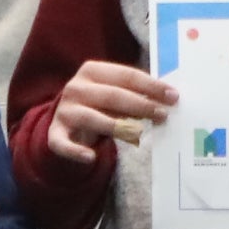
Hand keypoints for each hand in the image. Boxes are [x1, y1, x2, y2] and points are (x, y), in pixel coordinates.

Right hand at [44, 56, 173, 166]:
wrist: (66, 124)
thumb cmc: (99, 106)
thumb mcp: (113, 94)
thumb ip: (135, 94)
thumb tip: (168, 98)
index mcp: (92, 71)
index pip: (126, 75)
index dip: (150, 86)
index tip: (172, 95)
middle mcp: (75, 87)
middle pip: (113, 95)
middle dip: (140, 105)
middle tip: (163, 114)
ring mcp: (64, 111)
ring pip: (94, 119)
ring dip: (119, 127)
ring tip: (140, 133)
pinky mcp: (55, 134)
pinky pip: (64, 145)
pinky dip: (76, 151)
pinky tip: (91, 157)